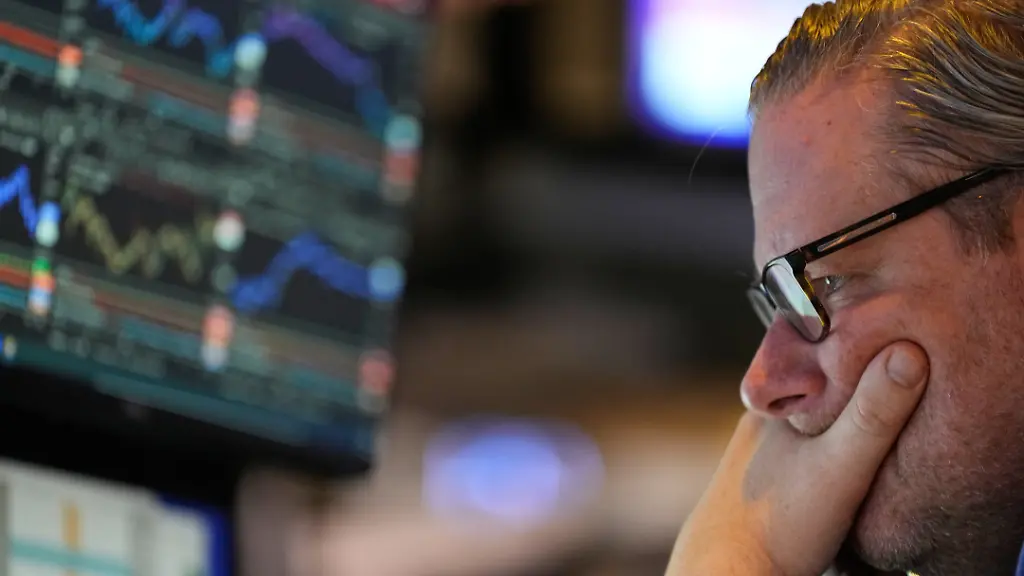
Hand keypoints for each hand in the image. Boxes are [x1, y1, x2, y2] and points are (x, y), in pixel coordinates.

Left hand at [666, 342, 928, 575]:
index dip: (863, 347)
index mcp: (773, 403)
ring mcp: (759, 452)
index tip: (902, 346)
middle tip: (900, 386)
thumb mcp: (842, 464)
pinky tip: (846, 467)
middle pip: (820, 386)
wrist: (731, 575)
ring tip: (880, 428)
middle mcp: (761, 421)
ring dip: (844, 421)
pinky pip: (806, 451)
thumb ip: (874, 414)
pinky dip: (829, 451)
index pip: (821, 352)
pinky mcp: (766, 481)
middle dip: (856, 384)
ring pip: (813, 421)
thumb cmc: (780, 523)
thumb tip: (908, 353)